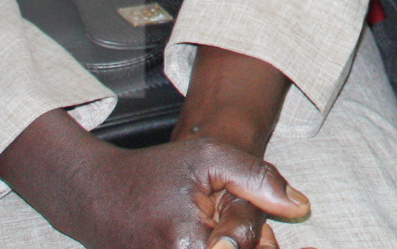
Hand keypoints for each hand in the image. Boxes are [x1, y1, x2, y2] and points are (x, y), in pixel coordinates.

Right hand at [0, 112, 310, 248]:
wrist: (95, 195)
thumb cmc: (153, 171)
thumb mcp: (207, 157)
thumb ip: (256, 178)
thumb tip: (301, 206)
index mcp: (192, 244)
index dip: (277, 248)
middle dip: (261, 247)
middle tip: (290, 244)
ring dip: (244, 247)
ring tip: (259, 237)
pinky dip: (224, 248)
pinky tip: (231, 236)